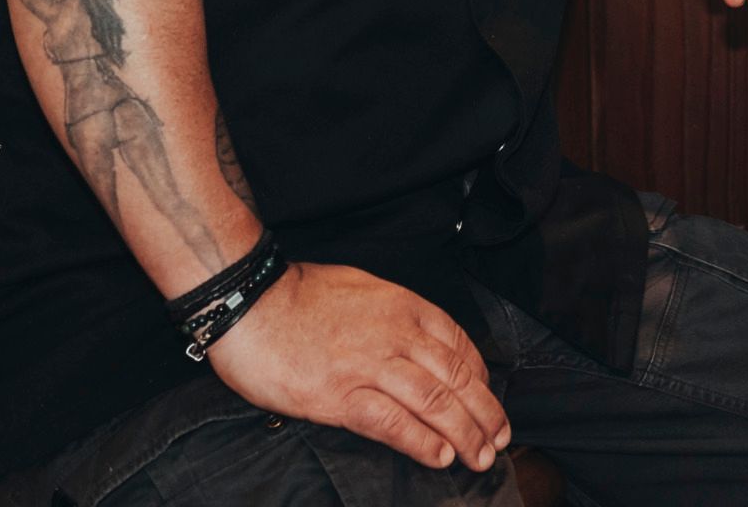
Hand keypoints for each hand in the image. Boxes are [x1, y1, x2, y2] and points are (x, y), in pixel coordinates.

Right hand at [209, 261, 509, 472]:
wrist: (248, 301)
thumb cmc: (298, 296)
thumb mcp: (363, 290)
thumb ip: (394, 316)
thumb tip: (417, 342)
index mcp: (403, 307)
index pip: (460, 345)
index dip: (482, 379)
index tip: (489, 401)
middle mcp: (395, 335)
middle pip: (456, 378)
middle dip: (484, 412)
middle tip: (499, 439)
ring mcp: (369, 366)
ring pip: (434, 402)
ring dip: (464, 433)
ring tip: (479, 457)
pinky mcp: (339, 396)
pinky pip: (391, 422)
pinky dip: (420, 441)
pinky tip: (438, 457)